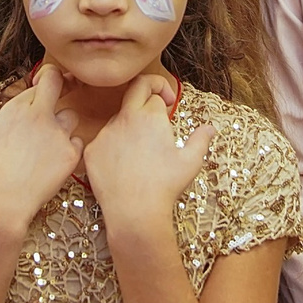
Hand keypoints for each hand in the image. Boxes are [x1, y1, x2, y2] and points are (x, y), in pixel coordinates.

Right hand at [0, 65, 86, 235]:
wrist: (2, 203)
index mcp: (16, 108)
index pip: (39, 82)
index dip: (41, 84)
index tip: (39, 90)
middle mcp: (39, 116)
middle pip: (59, 83)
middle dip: (62, 82)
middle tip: (60, 92)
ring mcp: (58, 134)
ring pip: (72, 116)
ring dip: (63, 124)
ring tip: (48, 142)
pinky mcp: (70, 154)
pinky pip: (78, 142)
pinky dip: (70, 148)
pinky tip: (54, 160)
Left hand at [81, 74, 200, 233]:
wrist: (135, 212)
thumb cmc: (165, 186)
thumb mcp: (191, 162)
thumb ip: (201, 139)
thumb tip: (210, 128)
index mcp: (150, 117)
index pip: (155, 93)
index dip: (164, 98)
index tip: (168, 105)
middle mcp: (125, 119)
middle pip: (134, 89)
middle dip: (146, 89)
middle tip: (155, 103)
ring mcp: (105, 134)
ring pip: (118, 119)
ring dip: (130, 125)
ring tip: (141, 151)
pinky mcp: (91, 150)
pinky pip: (103, 140)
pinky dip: (114, 146)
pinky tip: (124, 165)